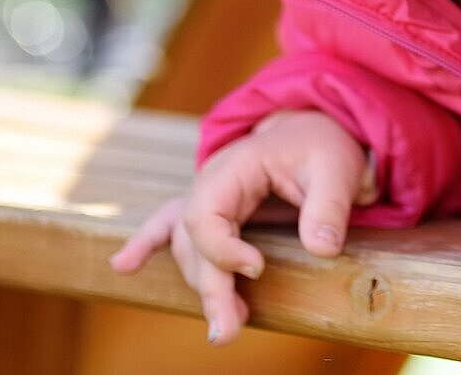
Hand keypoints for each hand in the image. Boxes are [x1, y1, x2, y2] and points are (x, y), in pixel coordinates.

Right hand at [108, 110, 373, 343]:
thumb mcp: (338, 169)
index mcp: (235, 168)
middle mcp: (209, 184)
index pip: (205, 217)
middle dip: (210, 288)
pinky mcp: (210, 209)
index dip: (223, 250)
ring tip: (224, 329)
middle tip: (227, 331)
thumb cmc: (323, 147)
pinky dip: (145, 244)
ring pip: (188, 249)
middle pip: (193, 243)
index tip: (258, 269)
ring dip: (202, 288)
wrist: (315, 128)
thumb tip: (322, 249)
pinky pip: (167, 225)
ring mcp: (204, 196)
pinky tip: (122, 267)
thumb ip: (329, 207)